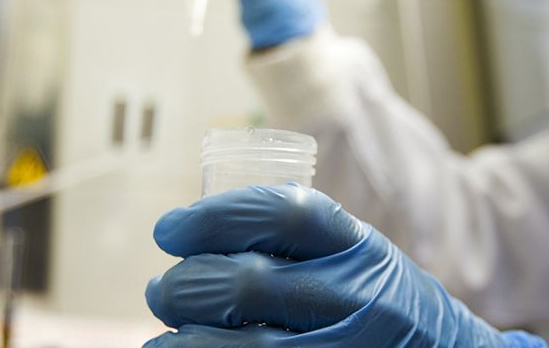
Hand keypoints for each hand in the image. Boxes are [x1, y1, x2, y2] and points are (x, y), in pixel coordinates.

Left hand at [144, 185, 546, 347]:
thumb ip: (301, 246)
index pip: (282, 214)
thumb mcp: (360, 260)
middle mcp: (358, 300)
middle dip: (185, 285)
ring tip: (164, 332)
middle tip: (162, 290)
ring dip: (184, 339)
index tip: (170, 230)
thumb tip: (197, 239)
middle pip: (249, 283)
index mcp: (360, 249)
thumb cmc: (386, 309)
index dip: (213, 217)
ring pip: (244, 347)